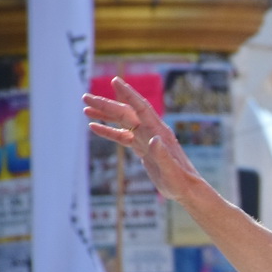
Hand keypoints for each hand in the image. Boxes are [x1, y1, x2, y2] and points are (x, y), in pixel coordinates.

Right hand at [84, 78, 202, 203]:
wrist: (186, 190)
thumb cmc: (180, 182)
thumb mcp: (170, 171)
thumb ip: (162, 155)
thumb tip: (154, 139)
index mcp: (158, 132)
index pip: (141, 109)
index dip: (128, 94)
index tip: (115, 81)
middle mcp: (151, 132)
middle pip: (126, 113)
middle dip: (106, 104)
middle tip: (85, 97)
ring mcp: (146, 139)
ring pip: (122, 123)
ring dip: (104, 115)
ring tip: (85, 109)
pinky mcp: (143, 149)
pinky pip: (123, 136)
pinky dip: (109, 131)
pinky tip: (94, 127)